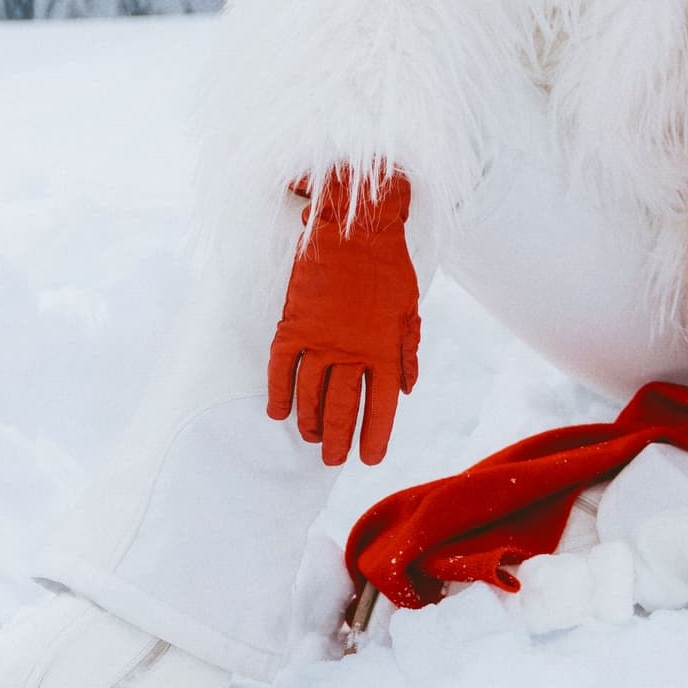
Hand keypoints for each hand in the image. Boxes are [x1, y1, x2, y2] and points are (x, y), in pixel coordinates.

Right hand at [266, 168, 420, 465]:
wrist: (355, 228)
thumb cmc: (389, 267)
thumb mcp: (410, 311)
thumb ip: (407, 353)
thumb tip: (406, 390)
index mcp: (385, 349)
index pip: (379, 408)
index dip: (374, 437)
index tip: (369, 459)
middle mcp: (351, 351)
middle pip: (340, 408)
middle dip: (337, 439)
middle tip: (332, 459)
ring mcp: (319, 340)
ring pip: (309, 395)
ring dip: (308, 422)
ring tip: (310, 439)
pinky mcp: (293, 325)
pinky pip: (281, 369)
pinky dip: (278, 393)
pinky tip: (278, 412)